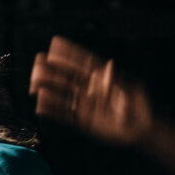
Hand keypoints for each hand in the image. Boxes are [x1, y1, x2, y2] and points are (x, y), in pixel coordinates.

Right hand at [30, 36, 153, 145]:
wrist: (141, 131)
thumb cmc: (140, 108)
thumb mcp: (133, 90)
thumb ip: (118, 79)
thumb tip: (108, 65)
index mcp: (102, 78)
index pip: (83, 63)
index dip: (69, 52)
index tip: (54, 43)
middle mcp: (90, 90)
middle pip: (68, 78)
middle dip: (52, 70)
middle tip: (37, 64)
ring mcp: (85, 105)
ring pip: (62, 95)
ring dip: (48, 89)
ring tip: (33, 85)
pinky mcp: (83, 121)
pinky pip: (64, 115)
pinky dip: (52, 111)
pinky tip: (39, 106)